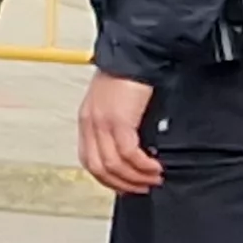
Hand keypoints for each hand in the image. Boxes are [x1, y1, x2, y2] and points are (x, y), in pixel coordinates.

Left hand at [79, 72, 165, 194]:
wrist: (134, 55)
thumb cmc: (128, 76)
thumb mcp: (115, 104)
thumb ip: (118, 125)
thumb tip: (133, 148)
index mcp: (88, 120)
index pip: (89, 160)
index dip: (107, 178)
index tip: (125, 185)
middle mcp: (90, 124)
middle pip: (99, 168)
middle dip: (123, 183)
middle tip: (143, 187)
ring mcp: (103, 123)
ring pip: (114, 164)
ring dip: (136, 177)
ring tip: (154, 178)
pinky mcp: (119, 120)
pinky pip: (129, 154)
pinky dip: (142, 165)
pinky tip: (155, 167)